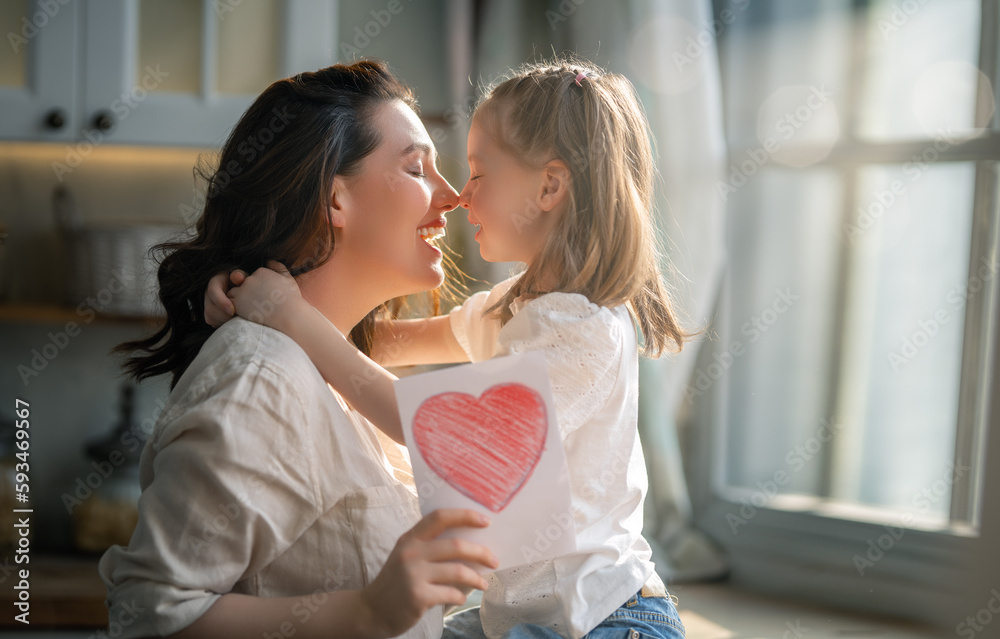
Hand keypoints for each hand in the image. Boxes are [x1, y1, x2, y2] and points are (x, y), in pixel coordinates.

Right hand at [203, 270, 245, 326]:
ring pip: (211, 318)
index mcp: (214, 282)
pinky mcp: (209, 316)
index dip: (221, 302)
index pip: (213, 291)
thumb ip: (239, 275)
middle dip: (225, 316)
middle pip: (210, 309)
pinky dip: (224, 324)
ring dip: (224, 321)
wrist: (232, 287)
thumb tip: (238, 277)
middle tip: (239, 317)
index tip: (232, 310)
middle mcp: (207, 295)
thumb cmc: (238, 281)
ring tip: (237, 318)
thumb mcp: (239, 275)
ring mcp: (207, 306)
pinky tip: (233, 321)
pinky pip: (213, 323)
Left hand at [228, 260, 308, 330]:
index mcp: (261, 271)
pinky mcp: (238, 302)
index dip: (258, 289)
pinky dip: (236, 307)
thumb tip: (269, 261)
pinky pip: (230, 303)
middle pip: (242, 284)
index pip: (252, 278)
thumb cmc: (291, 299)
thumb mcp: (288, 279)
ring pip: (234, 292)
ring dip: (240, 300)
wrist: (289, 315)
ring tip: (253, 309)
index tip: (267, 297)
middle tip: (260, 304)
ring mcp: (243, 290)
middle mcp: (250, 278)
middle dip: (248, 293)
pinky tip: (248, 312)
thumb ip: (278, 267)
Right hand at [359, 509, 497, 637]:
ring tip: (484, 583)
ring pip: (458, 571)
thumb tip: (471, 544)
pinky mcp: (418, 596)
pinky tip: (461, 597)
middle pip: (456, 545)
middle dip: (481, 552)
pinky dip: (461, 596)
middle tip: (494, 560)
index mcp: (410, 538)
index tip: (486, 521)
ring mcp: (414, 575)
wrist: (371, 611)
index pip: (440, 517)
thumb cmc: (396, 582)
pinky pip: (451, 593)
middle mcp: (411, 553)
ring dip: (477, 578)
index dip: (465, 515)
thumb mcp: (407, 556)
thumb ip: (429, 546)